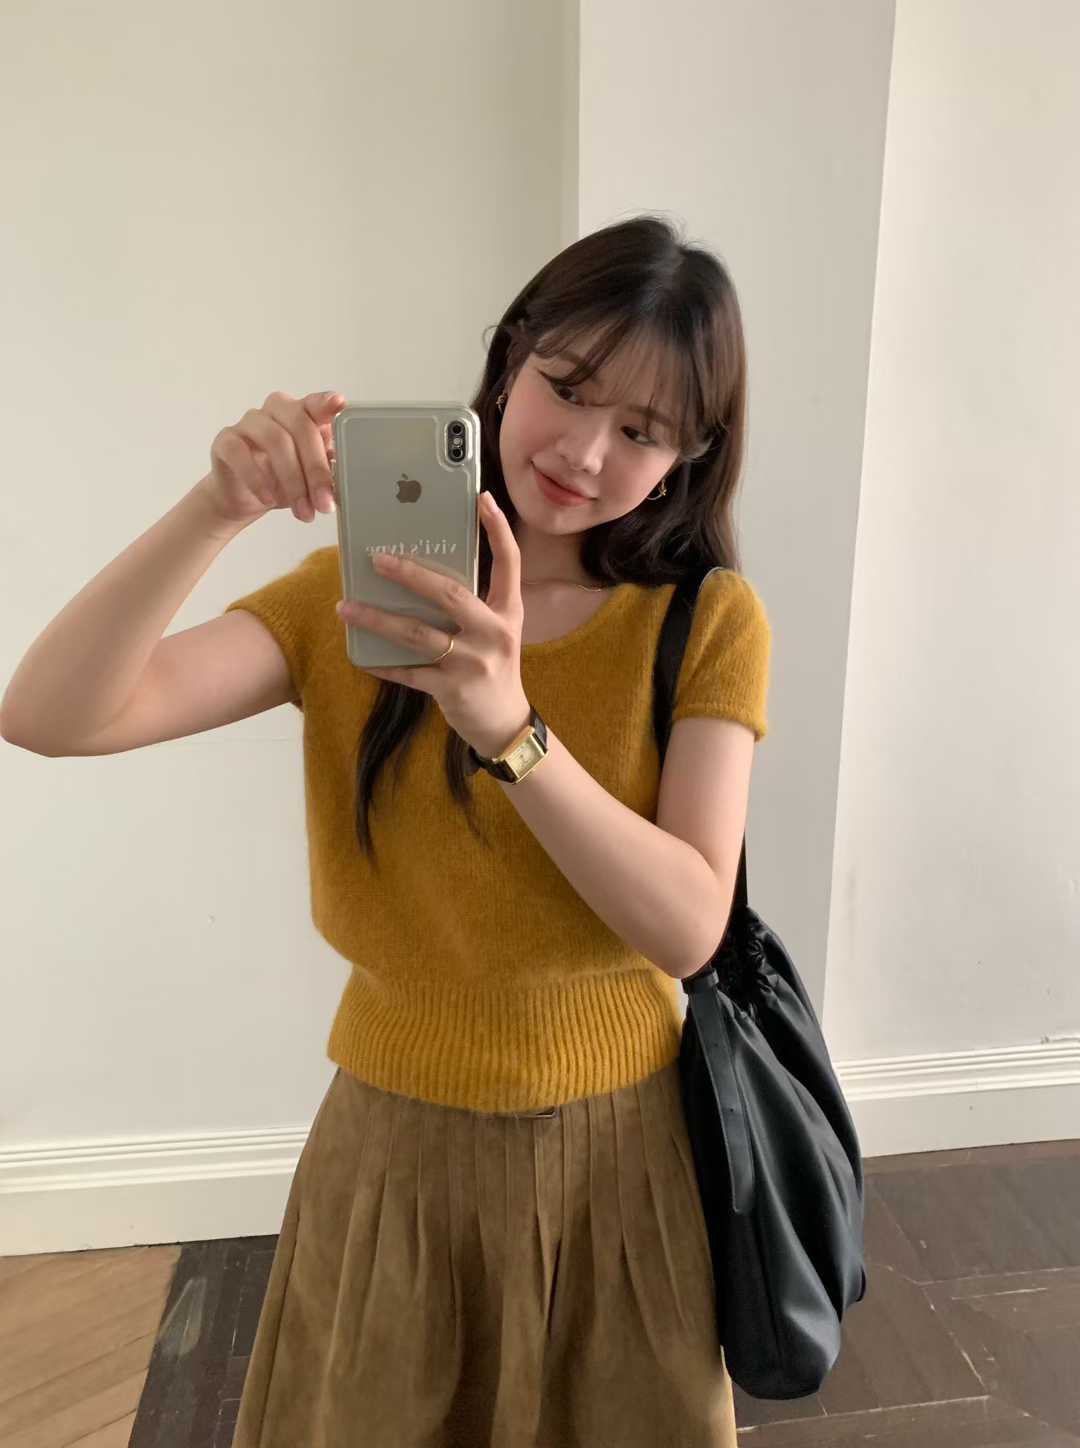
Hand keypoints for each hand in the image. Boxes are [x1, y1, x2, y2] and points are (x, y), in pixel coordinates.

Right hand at [201, 390, 344, 526]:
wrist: (245, 498)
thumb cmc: (284, 481)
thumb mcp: (312, 477)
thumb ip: (327, 467)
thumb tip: (345, 475)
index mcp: (302, 413)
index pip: (316, 404)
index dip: (326, 403)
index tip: (339, 404)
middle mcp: (276, 411)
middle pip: (300, 426)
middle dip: (316, 469)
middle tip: (324, 503)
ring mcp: (249, 423)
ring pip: (275, 440)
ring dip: (293, 481)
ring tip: (303, 511)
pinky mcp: (226, 440)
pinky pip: (241, 454)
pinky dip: (258, 479)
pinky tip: (269, 499)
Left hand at [336, 493, 531, 758]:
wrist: (504, 724)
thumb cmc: (494, 668)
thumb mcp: (497, 632)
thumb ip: (473, 605)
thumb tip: (420, 575)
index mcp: (509, 612)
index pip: (509, 563)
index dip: (498, 529)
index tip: (482, 498)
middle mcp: (495, 633)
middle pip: (449, 593)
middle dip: (409, 574)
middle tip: (376, 559)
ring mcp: (473, 662)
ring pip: (418, 633)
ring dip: (378, 619)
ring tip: (346, 607)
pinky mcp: (452, 689)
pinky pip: (408, 672)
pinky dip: (382, 664)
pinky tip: (360, 655)